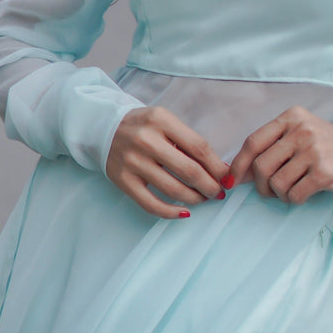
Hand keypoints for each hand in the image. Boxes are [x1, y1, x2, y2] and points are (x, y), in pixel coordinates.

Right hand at [106, 106, 229, 218]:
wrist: (104, 127)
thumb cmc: (143, 126)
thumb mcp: (165, 121)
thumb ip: (187, 141)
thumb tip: (218, 169)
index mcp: (161, 120)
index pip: (198, 147)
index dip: (217, 166)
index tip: (227, 177)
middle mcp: (146, 140)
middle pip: (189, 171)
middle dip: (210, 186)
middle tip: (219, 192)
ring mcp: (133, 162)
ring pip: (173, 190)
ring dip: (195, 199)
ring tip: (203, 199)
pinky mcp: (123, 180)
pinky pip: (151, 204)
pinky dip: (171, 212)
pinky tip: (184, 212)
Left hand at [228, 106, 332, 203]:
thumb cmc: (324, 146)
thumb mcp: (298, 134)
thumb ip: (271, 146)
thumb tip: (237, 172)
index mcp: (291, 117)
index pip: (253, 142)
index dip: (239, 164)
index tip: (233, 179)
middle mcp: (301, 130)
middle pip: (261, 165)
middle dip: (259, 185)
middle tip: (268, 191)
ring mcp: (313, 150)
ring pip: (276, 183)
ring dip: (279, 194)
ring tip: (290, 190)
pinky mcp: (324, 172)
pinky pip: (294, 194)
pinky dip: (293, 199)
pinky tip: (302, 193)